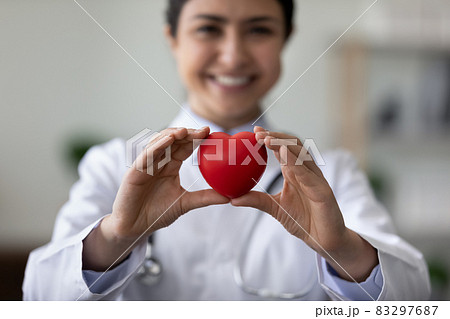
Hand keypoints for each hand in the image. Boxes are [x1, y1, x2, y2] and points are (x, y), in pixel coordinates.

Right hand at [83, 126, 229, 270]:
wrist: (135, 228)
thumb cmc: (157, 214)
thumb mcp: (185, 203)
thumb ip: (205, 197)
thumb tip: (229, 197)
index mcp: (170, 166)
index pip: (184, 147)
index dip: (196, 138)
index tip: (210, 132)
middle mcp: (158, 161)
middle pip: (173, 141)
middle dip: (187, 134)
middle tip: (203, 131)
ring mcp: (146, 164)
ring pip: (159, 143)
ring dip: (171, 135)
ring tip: (186, 131)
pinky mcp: (134, 171)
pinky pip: (146, 155)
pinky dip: (157, 146)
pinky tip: (168, 140)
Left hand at [231, 126, 377, 281]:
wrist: (324, 239)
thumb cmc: (303, 221)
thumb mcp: (275, 208)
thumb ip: (257, 200)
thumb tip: (232, 199)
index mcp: (295, 172)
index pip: (283, 149)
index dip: (270, 138)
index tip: (254, 131)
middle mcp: (306, 172)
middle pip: (293, 146)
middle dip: (276, 137)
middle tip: (259, 133)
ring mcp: (316, 180)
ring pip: (302, 156)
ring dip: (285, 145)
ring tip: (268, 140)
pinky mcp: (323, 191)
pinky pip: (309, 176)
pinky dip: (297, 164)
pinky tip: (285, 155)